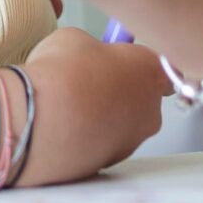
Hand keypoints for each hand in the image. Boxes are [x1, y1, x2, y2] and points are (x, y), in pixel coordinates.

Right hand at [16, 26, 166, 184]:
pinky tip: (64, 125)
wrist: (40, 120)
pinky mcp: (111, 163)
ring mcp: (133, 140)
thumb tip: (89, 57)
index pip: (161, 66)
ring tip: (69, 105)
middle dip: (118, 90)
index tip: (119, 58)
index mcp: (150, 71)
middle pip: (142, 97)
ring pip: (121, 123)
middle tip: (87, 80)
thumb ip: (94, 49)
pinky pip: (102, 143)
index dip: (136, 62)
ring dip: (101, 115)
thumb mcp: (76, 40)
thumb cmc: (63, 76)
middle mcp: (151, 110)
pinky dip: (87, 136)